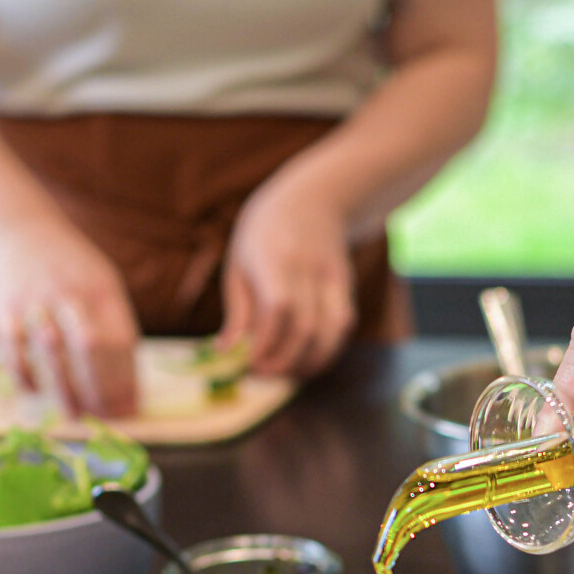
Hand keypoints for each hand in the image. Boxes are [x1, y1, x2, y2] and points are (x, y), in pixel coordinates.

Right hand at [0, 219, 140, 417]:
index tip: (129, 409)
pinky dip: (25, 377)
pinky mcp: (5, 309)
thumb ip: (117, 335)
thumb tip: (131, 398)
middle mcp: (69, 290)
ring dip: (65, 390)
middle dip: (100, 388)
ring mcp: (35, 298)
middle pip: (89, 347)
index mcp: (102, 289)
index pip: (121, 341)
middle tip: (105, 417)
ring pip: (51, 353)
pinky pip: (14, 352)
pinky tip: (35, 393)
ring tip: (75, 415)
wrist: (22, 234)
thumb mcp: (104, 287)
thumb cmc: (73, 274)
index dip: (126, 380)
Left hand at [222, 174, 356, 378]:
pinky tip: (307, 361)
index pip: (278, 306)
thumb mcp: (240, 263)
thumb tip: (228, 353)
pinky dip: (327, 351)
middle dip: (283, 360)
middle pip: (304, 326)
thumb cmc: (264, 235)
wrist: (313, 199)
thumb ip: (238, 311)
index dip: (266, 342)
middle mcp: (307, 266)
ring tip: (284, 374)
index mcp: (273, 256)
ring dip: (308, 362)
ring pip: (329, 332)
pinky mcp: (346, 285)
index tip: (247, 363)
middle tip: (261, 374)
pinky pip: (342, 326)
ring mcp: (332, 276)